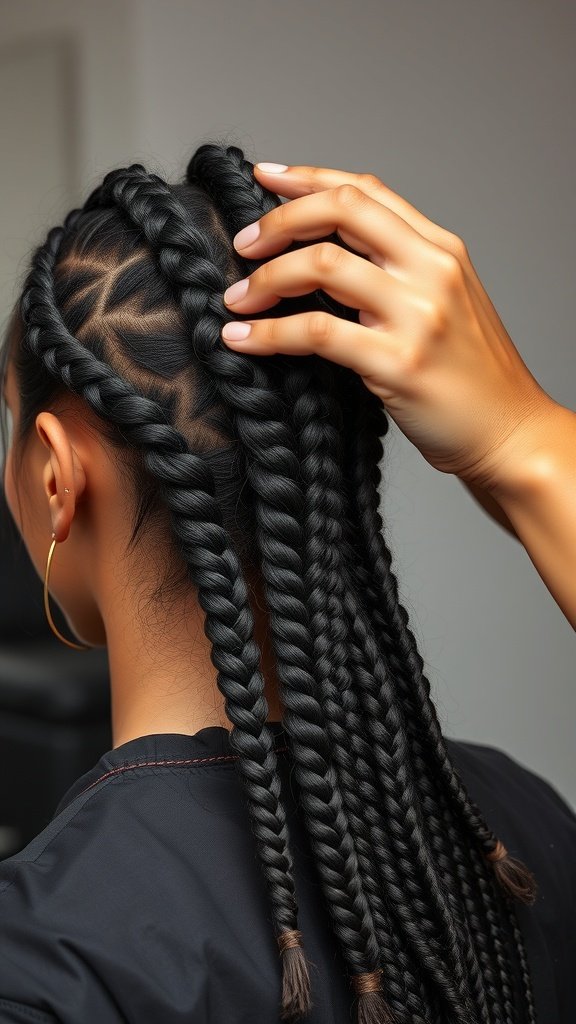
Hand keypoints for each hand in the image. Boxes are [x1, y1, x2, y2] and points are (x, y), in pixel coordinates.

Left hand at [221, 162, 554, 491]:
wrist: (510, 433)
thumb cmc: (471, 378)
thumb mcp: (446, 305)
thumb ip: (398, 274)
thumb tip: (325, 258)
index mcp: (442, 250)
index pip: (366, 191)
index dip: (309, 178)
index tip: (265, 177)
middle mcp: (432, 271)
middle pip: (341, 209)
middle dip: (279, 220)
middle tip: (243, 245)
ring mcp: (418, 315)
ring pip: (321, 266)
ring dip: (265, 279)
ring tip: (237, 300)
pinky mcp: (398, 363)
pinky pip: (315, 332)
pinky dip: (268, 333)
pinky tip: (243, 339)